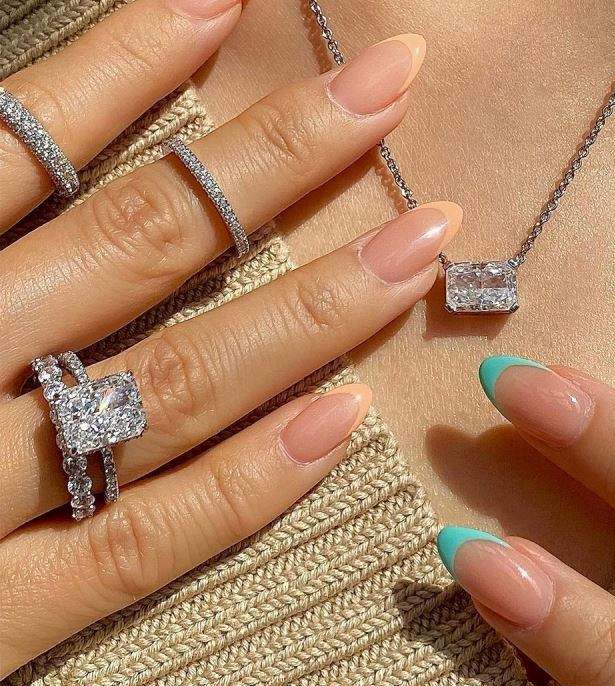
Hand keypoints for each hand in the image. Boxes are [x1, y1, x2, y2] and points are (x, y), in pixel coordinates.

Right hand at [0, 5, 462, 678]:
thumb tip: (24, 139)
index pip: (16, 142)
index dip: (133, 64)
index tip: (231, 0)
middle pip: (138, 243)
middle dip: (277, 157)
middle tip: (390, 81)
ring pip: (170, 381)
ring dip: (308, 306)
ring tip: (416, 242)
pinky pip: (139, 544)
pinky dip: (247, 484)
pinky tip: (345, 416)